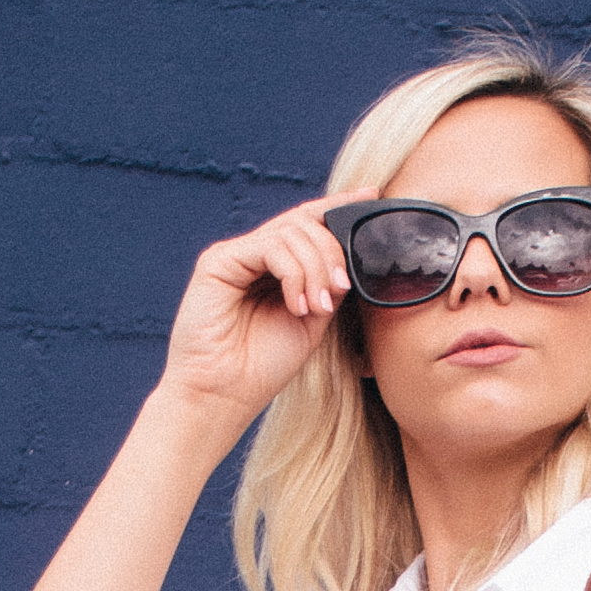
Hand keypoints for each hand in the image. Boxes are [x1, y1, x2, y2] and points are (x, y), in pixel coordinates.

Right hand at [156, 199, 350, 433]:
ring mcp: (236, 255)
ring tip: (315, 307)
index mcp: (276, 267)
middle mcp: (255, 255)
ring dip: (316, 268)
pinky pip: (270, 246)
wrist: (224, 395)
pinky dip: (293, 274)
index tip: (372, 195)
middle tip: (338, 290)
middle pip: (305, 223)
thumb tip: (350, 257)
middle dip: (331, 252)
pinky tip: (296, 305)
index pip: (310, 223)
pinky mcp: (218, 261)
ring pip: (291, 231)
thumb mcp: (312, 321)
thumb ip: (327, 285)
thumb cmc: (263, 366)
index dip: (340, 205)